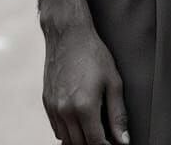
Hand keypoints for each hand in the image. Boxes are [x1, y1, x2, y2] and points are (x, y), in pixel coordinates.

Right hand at [42, 22, 127, 144]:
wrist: (68, 37)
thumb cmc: (95, 55)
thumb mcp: (113, 82)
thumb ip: (118, 114)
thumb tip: (123, 140)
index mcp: (84, 107)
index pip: (95, 142)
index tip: (115, 144)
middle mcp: (65, 112)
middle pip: (79, 144)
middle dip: (93, 144)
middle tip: (107, 137)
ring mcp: (53, 109)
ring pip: (66, 139)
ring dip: (80, 140)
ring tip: (95, 130)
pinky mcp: (46, 104)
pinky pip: (57, 129)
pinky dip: (68, 132)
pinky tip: (80, 123)